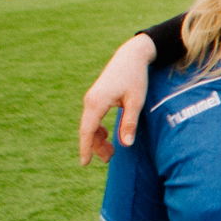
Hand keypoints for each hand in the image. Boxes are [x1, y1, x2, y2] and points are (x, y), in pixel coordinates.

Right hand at [79, 34, 158, 165]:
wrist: (131, 56)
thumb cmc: (135, 77)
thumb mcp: (136, 101)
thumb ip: (129, 123)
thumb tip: (125, 144)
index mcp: (97, 102)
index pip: (88, 130)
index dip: (85, 148)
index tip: (84, 164)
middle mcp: (90, 101)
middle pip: (88, 130)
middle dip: (95, 146)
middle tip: (109, 159)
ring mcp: (92, 98)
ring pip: (91, 125)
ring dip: (98, 139)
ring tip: (110, 152)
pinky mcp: (96, 97)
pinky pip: (93, 118)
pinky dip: (99, 129)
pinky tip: (108, 136)